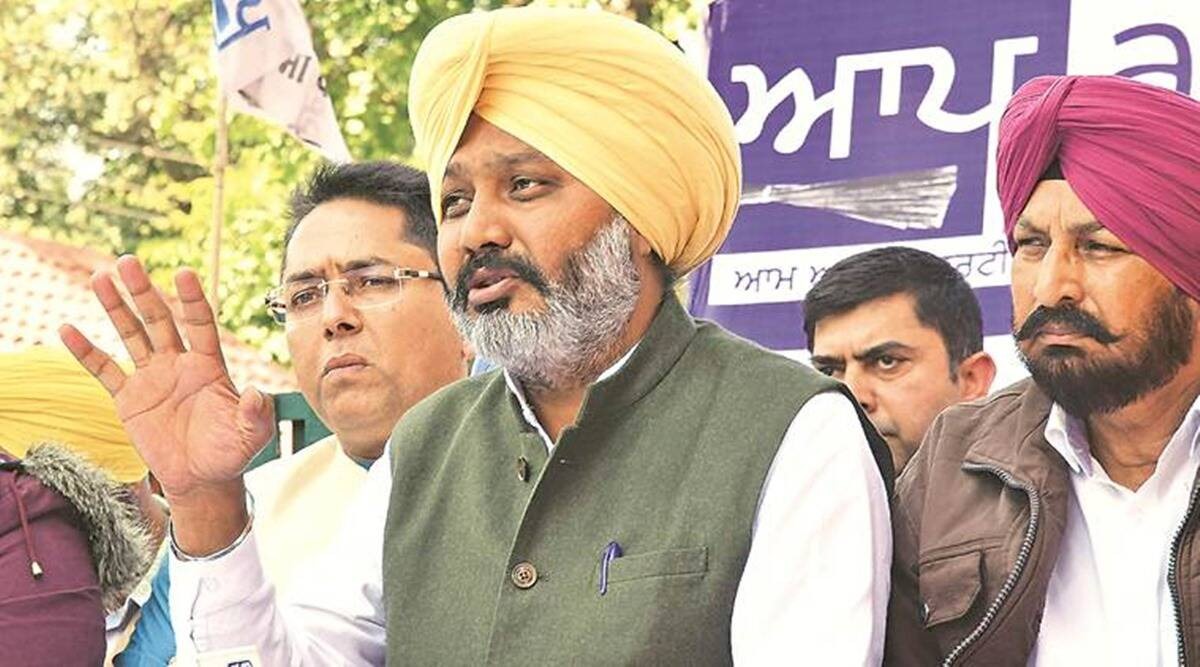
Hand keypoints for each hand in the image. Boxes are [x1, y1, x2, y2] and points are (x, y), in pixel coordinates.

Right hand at [59, 256, 274, 502]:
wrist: (202, 477)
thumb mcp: (252, 436)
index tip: (183, 272)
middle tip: (128, 261)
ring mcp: (152, 377)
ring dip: (116, 307)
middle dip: (144, 291)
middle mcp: (179, 363)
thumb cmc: (231, 452)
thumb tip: (258, 395)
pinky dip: (86, 351)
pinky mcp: (129, 398)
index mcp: (209, 365)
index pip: (200, 324)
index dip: (192, 300)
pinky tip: (67, 329)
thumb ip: (256, 415)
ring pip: (131, 334)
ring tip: (100, 277)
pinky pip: (104, 370)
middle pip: (159, 319)